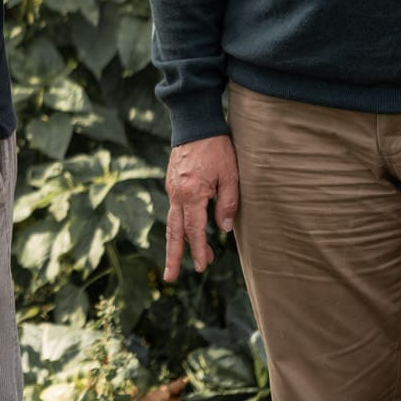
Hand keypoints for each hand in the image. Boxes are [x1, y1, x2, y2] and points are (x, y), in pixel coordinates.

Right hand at [164, 134, 239, 278]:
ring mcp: (171, 188)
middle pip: (173, 232)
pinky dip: (178, 225)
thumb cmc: (217, 147)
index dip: (198, 250)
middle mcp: (176, 194)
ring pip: (172, 222)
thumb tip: (223, 230)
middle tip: (169, 277)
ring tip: (179, 262)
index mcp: (192, 194)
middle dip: (172, 256)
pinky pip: (174, 210)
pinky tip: (187, 231)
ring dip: (176, 243)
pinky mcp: (172, 183)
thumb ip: (228, 203)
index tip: (202, 266)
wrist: (194, 123)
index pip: (194, 230)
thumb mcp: (231, 175)